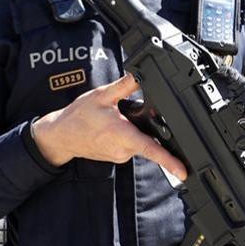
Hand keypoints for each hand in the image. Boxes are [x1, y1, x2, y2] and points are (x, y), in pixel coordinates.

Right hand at [30, 74, 187, 181]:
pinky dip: (130, 135)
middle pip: (149, 139)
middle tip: (127, 113)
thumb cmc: (78, 117)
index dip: (169, 161)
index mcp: (121, 135)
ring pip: (140, 141)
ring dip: (136, 130)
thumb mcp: (102, 95)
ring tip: (116, 119)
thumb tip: (141, 74)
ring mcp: (121, 155)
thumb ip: (125, 86)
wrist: (61, 136)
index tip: (182, 171)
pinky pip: (132, 145)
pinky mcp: (118, 157)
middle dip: (148, 125)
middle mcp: (123, 149)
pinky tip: (115, 126)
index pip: (151, 149)